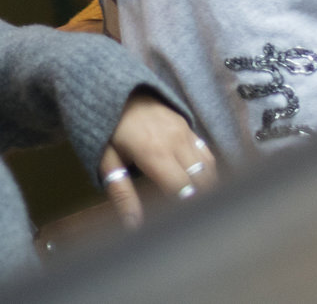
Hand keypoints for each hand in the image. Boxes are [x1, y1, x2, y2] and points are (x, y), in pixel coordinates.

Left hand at [97, 94, 213, 225]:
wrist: (116, 89)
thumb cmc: (108, 128)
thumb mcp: (107, 161)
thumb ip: (122, 194)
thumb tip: (133, 226)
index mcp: (155, 154)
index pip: (183, 189)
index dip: (186, 210)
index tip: (184, 224)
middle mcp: (176, 142)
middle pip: (202, 180)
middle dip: (201, 201)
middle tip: (192, 217)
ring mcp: (185, 131)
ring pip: (209, 167)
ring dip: (207, 187)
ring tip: (199, 204)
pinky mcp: (188, 125)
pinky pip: (206, 152)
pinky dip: (207, 170)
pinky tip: (199, 182)